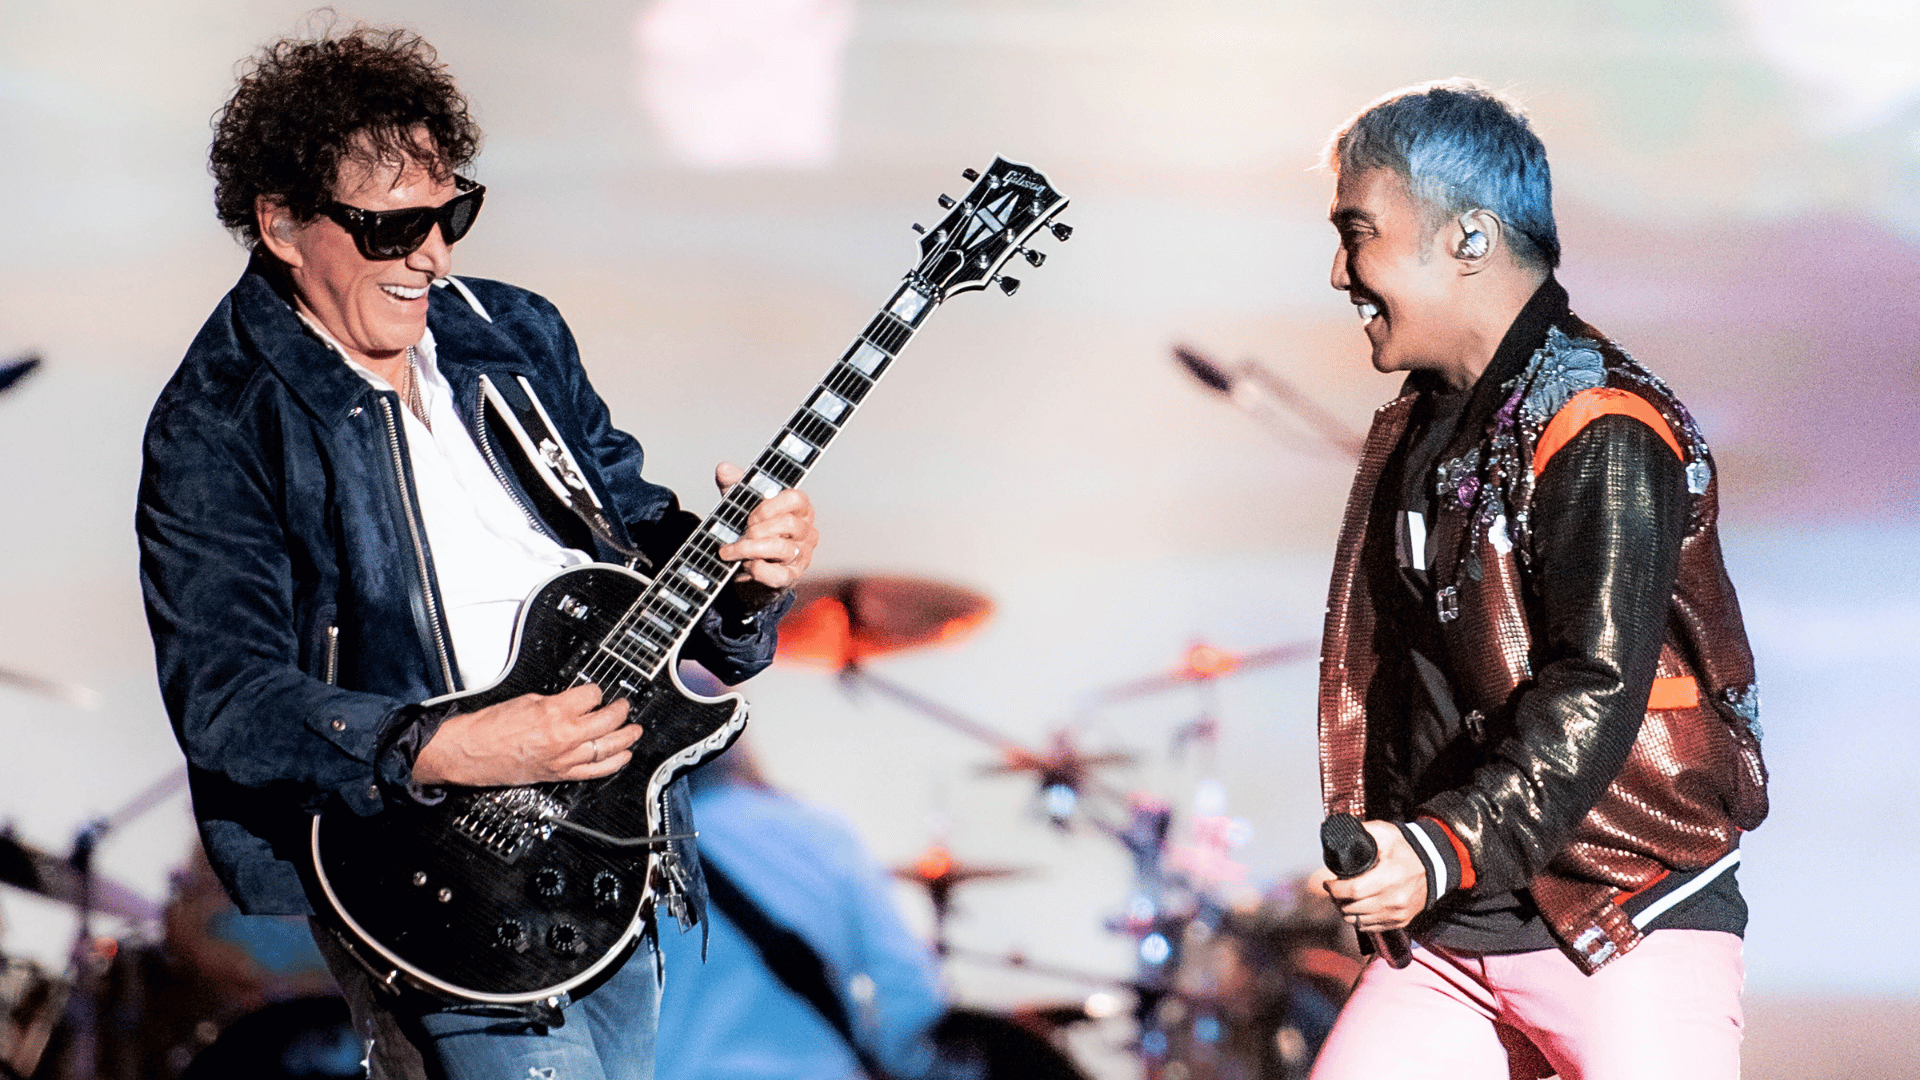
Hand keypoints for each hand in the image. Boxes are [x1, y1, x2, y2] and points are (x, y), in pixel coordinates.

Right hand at [413, 683, 640, 786]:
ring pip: (607, 748)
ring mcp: (563, 758)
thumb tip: (575, 702)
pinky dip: (613, 764)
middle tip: (625, 707)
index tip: (597, 692)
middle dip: (620, 712)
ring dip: (625, 738)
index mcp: (554, 711)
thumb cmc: (488, 727)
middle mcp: (563, 736)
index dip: (596, 691)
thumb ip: (556, 702)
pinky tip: (623, 756)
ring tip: (635, 731)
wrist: (468, 752)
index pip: (592, 695)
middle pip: (608, 721)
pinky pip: (595, 771)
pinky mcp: (558, 774)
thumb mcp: (527, 700)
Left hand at [713, 461, 816, 598]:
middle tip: (740, 532)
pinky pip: (776, 574)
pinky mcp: (790, 578)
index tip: (751, 514)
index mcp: (800, 510)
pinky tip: (745, 566)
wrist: (747, 570)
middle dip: (756, 528)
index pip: (797, 498)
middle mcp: (807, 532)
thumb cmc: (752, 532)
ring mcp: (802, 557)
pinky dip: (756, 569)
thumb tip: (724, 468)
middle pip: (789, 523)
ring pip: (781, 549)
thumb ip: (735, 487)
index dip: (770, 505)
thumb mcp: (742, 506)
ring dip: (749, 549)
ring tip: (732, 551)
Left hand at [1323, 819, 1427, 932]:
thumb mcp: (1386, 833)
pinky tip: (1357, 908)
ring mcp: (1398, 913)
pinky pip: (1371, 928)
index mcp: (1389, 877)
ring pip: (1359, 922)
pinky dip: (1360, 920)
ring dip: (1346, 911)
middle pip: (1352, 909)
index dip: (1335, 889)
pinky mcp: (1401, 921)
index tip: (1329, 883)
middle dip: (1337, 900)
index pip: (1352, 891)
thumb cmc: (1408, 848)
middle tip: (1334, 890)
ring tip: (1344, 899)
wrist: (1436, 864)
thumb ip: (1363, 831)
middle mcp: (1394, 899)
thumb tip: (1341, 832)